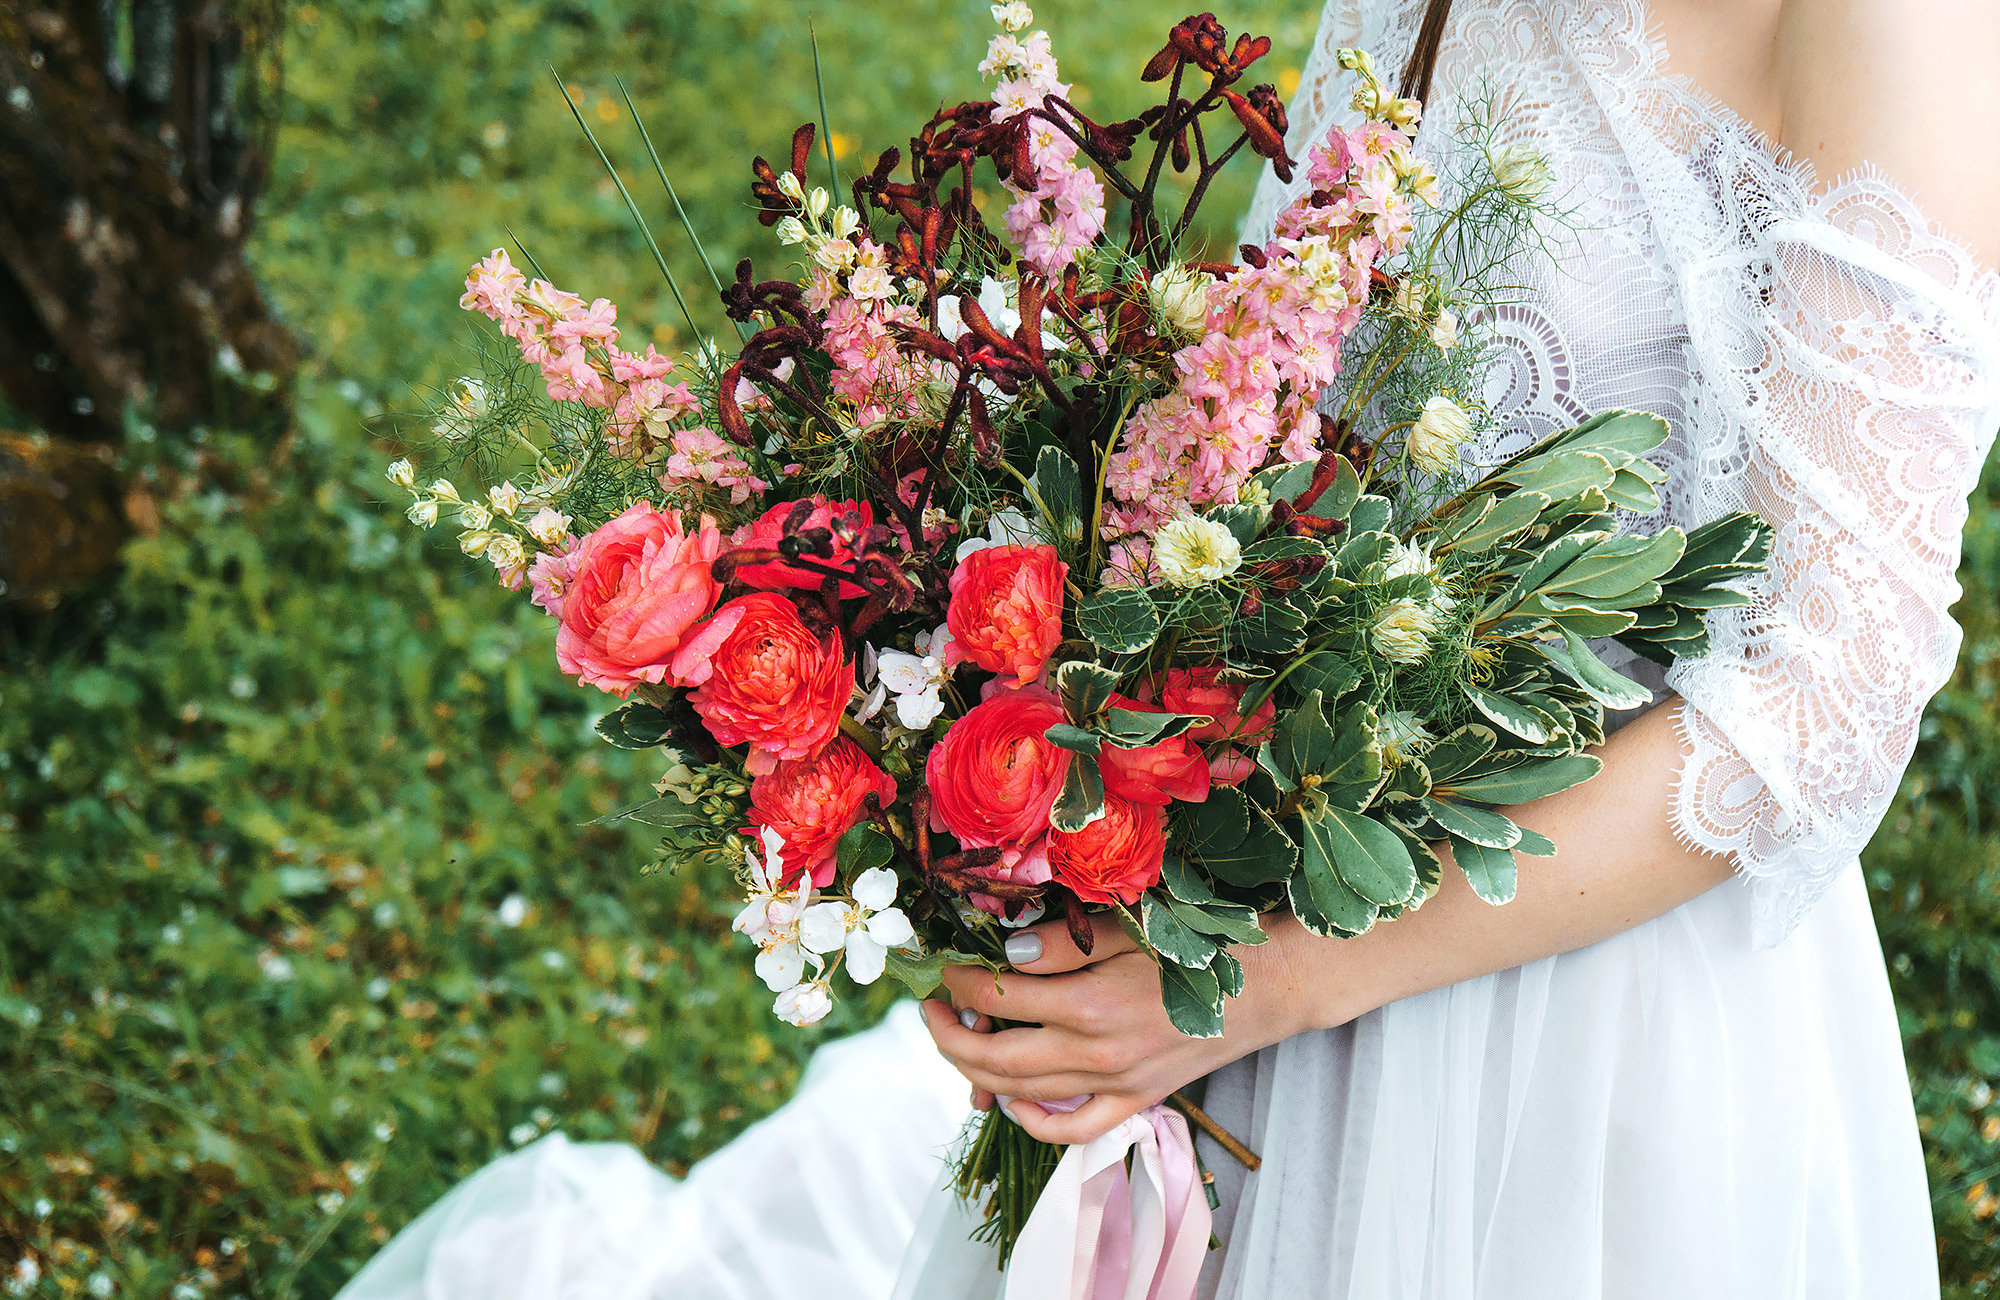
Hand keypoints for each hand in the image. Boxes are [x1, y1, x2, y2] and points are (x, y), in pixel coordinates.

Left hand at [920, 910, 1306, 1145]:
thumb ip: (1059, 942)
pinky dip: (1031, 1120)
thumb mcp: (1128, 927)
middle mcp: (1097, 1053)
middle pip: (994, 1057)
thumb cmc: (1199, 943)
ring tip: (959, 1040)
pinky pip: (1071, 1129)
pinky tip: (1010, 1098)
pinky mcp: (1136, 1102)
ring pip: (1023, 1094)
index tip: (944, 962)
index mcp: (1091, 1002)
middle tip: (931, 1007)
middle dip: (948, 1033)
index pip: (997, 995)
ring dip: (977, 1071)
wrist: (1270, 984)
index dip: (959, 978)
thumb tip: (1001, 949)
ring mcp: (1116, 1086)